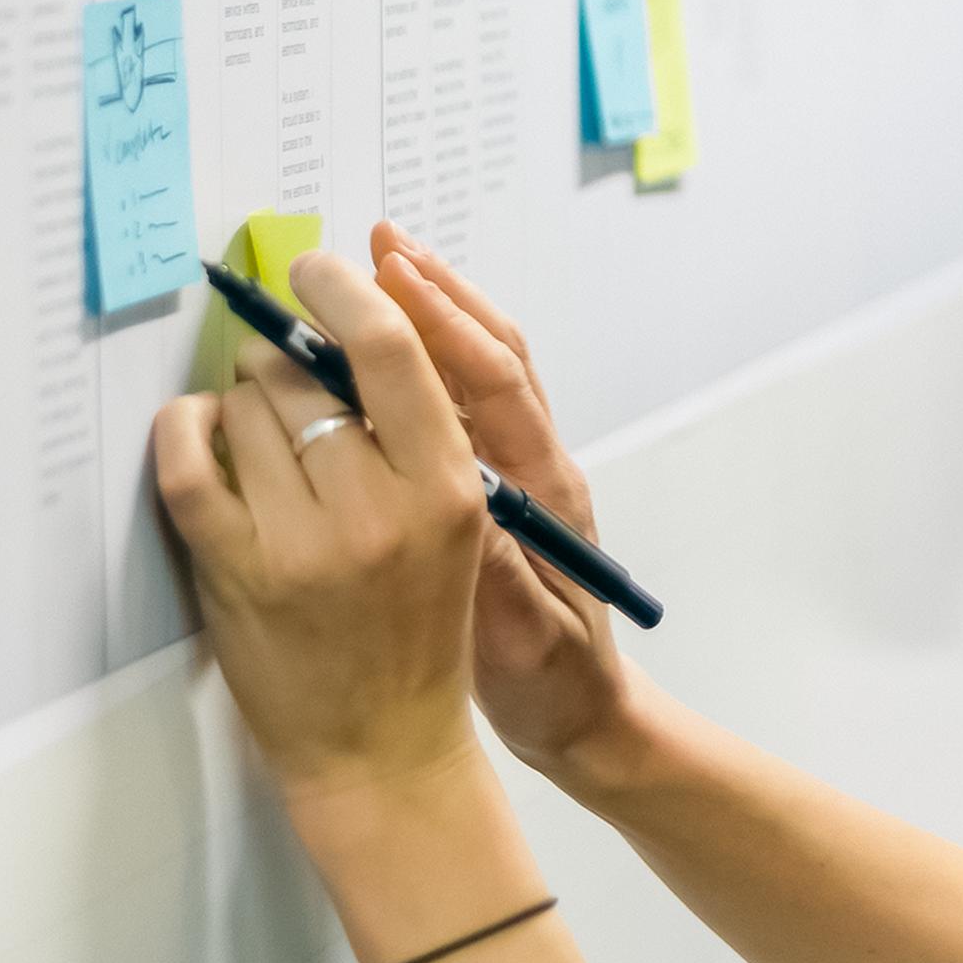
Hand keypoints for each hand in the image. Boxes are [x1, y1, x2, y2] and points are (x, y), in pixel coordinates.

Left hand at [150, 252, 492, 810]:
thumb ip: (415, 436)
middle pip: (305, 374)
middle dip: (285, 360)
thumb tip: (346, 329)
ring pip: (247, 408)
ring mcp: (301, 545)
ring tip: (255, 435)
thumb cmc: (421, 631)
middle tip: (282, 380)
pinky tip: (197, 432)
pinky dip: (184, 430)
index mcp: (445, 489)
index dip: (346, 291)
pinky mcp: (236, 573)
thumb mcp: (456, 527)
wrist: (384, 750)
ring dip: (240, 402)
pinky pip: (188, 464)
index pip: (391, 348)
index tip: (317, 270)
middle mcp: (377, 511)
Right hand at [367, 221, 645, 784]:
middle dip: (438, 293)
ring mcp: (523, 471)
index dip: (446, 326)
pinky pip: (469, 400)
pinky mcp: (501, 487)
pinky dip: (431, 357)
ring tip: (381, 265)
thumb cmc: (553, 686)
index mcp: (544, 493)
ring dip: (438, 312)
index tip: (388, 279)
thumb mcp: (524, 643)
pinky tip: (386, 343)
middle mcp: (537, 466)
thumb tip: (476, 510)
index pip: (497, 386)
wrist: (586, 717)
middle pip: (495, 354)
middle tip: (376, 244)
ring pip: (485, 367)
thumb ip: (500, 576)